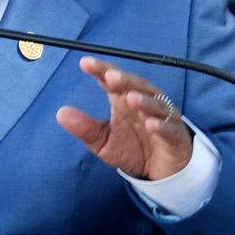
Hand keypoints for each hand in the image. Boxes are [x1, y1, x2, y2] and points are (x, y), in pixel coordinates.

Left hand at [55, 57, 193, 180]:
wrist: (159, 171)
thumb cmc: (132, 149)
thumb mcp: (103, 141)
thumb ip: (85, 128)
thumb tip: (61, 113)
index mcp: (123, 100)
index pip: (112, 80)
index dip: (101, 70)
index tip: (85, 63)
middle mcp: (143, 104)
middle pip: (136, 85)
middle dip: (124, 79)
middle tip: (110, 75)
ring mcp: (161, 118)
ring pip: (155, 104)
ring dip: (144, 100)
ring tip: (131, 98)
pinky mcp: (174, 135)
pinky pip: (169, 128)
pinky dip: (161, 125)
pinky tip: (151, 124)